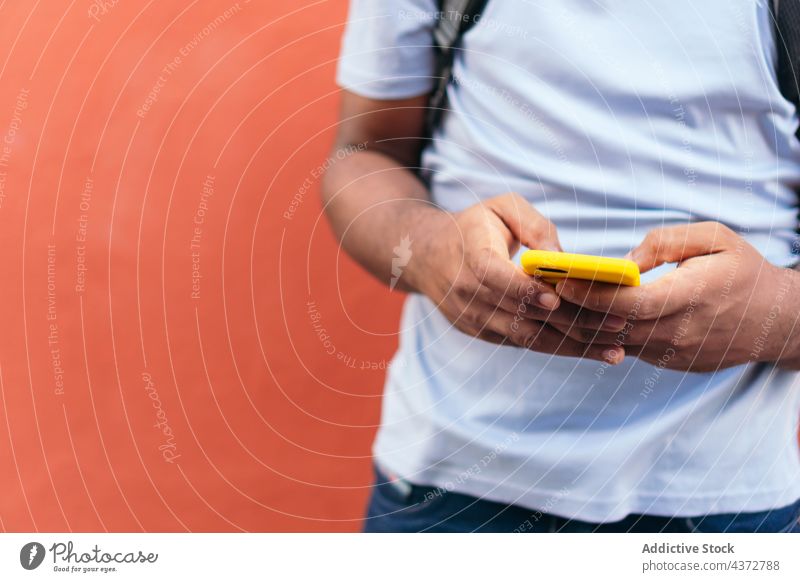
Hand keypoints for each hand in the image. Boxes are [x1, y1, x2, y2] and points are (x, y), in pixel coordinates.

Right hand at [408, 193, 625, 363]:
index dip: (525, 291)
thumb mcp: (502, 208)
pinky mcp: (485, 333)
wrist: (427, 256)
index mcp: (471, 257)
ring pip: (528, 338)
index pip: (495, 279)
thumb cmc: (474, 226)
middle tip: (617, 326)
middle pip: (523, 316)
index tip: (555, 300)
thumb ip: (534, 226)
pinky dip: (560, 348)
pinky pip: (525, 344)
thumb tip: (563, 258)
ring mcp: (476, 319)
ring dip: (574, 347)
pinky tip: (593, 350)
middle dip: (573, 324)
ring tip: (615, 351)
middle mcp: (469, 295)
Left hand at [553, 222, 799, 371]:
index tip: (561, 279)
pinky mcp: (668, 361)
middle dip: (573, 309)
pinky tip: (578, 317)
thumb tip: (625, 261)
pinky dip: (601, 335)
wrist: (776, 321)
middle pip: (612, 327)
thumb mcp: (715, 238)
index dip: (591, 293)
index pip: (629, 303)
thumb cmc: (744, 271)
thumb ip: (667, 242)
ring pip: (614, 342)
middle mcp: (678, 331)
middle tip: (541, 289)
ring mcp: (672, 352)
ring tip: (551, 302)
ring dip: (580, 325)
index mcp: (690, 297)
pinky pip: (627, 348)